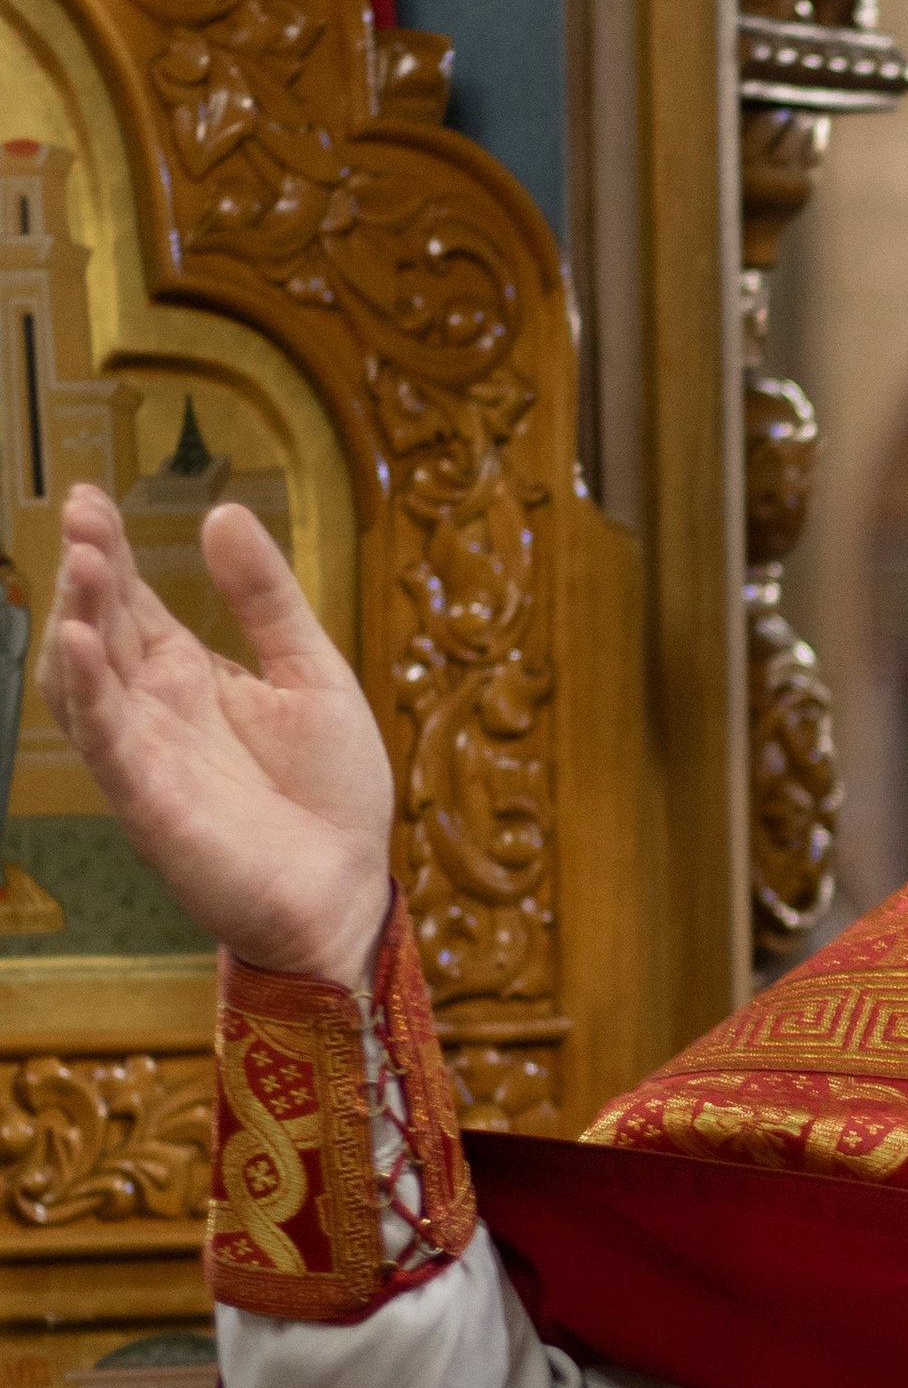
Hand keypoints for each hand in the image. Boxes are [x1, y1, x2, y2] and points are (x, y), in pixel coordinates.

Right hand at [35, 487, 392, 988]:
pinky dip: (87, 690)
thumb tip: (222, 513)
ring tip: (85, 562)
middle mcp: (154, 708)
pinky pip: (103, 739)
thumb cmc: (332, 794)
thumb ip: (268, 599)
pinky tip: (78, 640)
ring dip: (79, 618)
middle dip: (89, 570)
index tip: (90, 496)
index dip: (110, 549)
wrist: (349, 890)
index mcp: (191, 675)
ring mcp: (144, 752)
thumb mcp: (313, 672)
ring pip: (86, 677)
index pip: (133, 602)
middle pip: (103, 627)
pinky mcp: (148, 799)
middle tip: (84, 513)